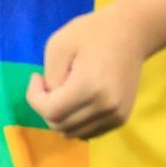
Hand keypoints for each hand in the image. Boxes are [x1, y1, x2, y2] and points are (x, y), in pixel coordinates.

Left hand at [26, 8, 145, 138]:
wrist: (130, 34)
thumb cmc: (90, 33)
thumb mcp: (58, 46)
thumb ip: (51, 78)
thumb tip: (50, 99)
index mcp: (90, 88)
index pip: (51, 112)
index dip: (34, 97)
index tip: (36, 76)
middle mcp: (106, 108)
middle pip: (60, 126)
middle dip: (45, 108)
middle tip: (47, 84)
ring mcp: (117, 116)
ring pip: (74, 133)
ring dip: (60, 117)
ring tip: (61, 92)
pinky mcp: (121, 118)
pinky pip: (89, 131)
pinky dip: (75, 121)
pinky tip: (75, 100)